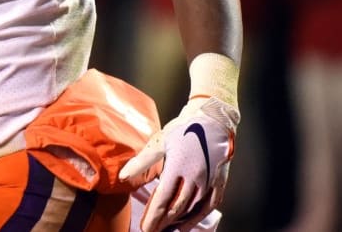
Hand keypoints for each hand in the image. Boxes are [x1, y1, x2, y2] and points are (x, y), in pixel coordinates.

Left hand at [120, 96, 238, 231]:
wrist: (212, 120)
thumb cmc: (183, 129)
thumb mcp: (158, 142)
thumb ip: (141, 162)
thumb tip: (123, 176)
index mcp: (177, 168)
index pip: (163, 200)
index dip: (154, 217)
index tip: (146, 228)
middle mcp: (194, 178)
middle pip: (176, 208)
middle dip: (163, 223)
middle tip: (152, 231)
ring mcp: (208, 182)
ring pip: (192, 209)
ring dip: (179, 222)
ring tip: (167, 230)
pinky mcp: (218, 182)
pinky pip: (208, 206)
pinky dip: (197, 217)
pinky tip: (188, 223)